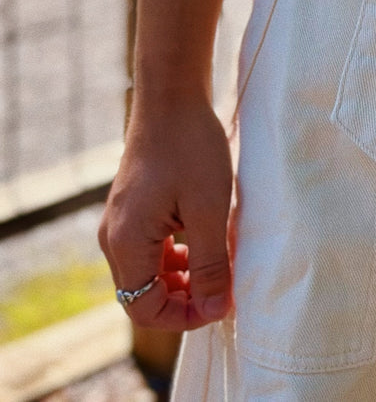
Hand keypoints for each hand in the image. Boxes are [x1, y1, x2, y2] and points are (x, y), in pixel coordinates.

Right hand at [98, 95, 234, 330]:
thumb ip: (210, 264)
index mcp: (125, 243)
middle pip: (144, 293)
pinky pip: (151, 248)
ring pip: (149, 272)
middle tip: (224, 285)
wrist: (172, 95)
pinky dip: (178, 254)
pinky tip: (207, 238)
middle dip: (185, 298)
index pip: (144, 309)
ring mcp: (121, 222)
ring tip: (220, 261)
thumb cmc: (191, 147)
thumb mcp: (209, 209)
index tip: (221, 303)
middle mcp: (113, 238)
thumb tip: (214, 309)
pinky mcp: (134, 208)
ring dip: (183, 277)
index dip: (184, 317)